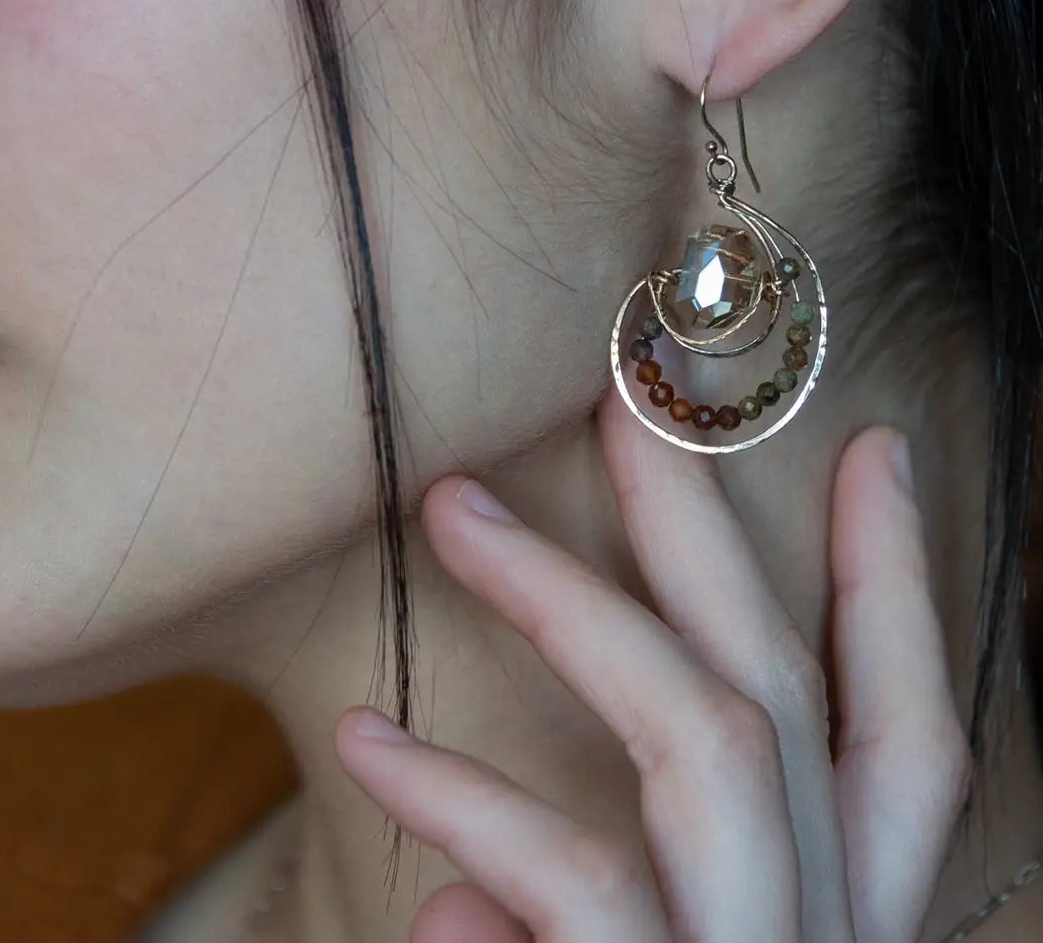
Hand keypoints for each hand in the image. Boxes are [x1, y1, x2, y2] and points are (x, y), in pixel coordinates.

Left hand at [333, 386, 972, 941]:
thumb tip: (446, 910)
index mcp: (842, 927)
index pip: (906, 742)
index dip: (897, 590)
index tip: (873, 451)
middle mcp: (830, 942)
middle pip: (782, 686)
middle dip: (704, 522)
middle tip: (629, 390)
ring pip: (707, 733)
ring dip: (568, 597)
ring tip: (452, 507)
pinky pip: (584, 876)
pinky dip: (468, 799)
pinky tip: (370, 744)